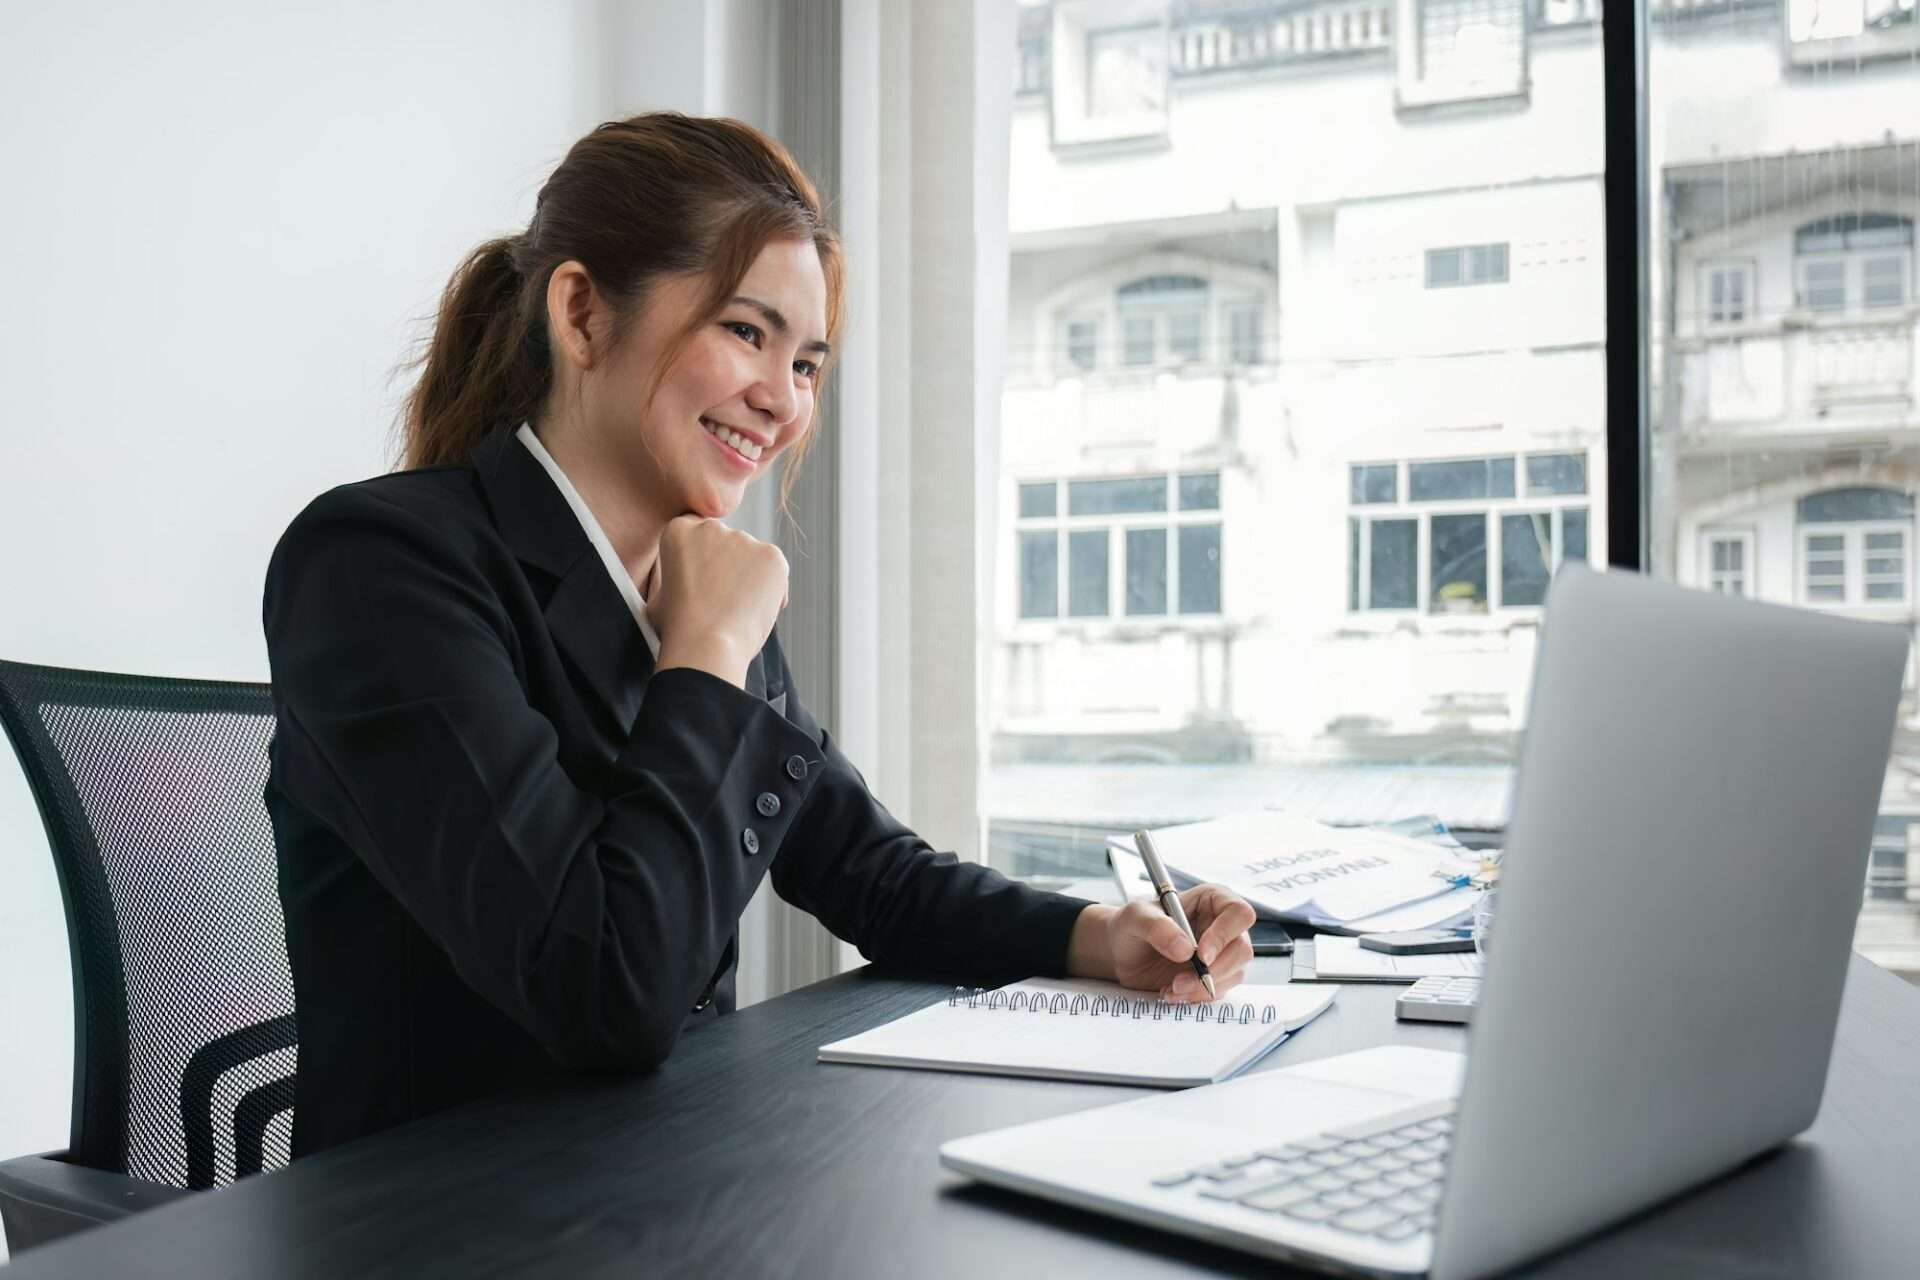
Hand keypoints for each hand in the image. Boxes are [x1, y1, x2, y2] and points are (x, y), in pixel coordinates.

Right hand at [649, 515, 788, 687]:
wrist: (706, 646)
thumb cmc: (678, 630)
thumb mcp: (658, 599)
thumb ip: (671, 581)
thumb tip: (679, 587)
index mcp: (679, 531)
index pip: (698, 535)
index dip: (703, 561)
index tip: (703, 583)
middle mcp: (712, 528)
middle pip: (727, 544)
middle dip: (728, 567)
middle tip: (723, 601)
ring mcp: (744, 539)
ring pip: (752, 557)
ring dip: (750, 578)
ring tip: (738, 611)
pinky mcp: (772, 555)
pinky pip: (775, 570)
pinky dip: (772, 589)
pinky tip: (756, 610)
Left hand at [1066, 885, 1257, 1001]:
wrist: (1121, 953)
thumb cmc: (1131, 926)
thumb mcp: (1135, 917)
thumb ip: (1157, 927)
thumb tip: (1185, 948)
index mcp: (1211, 900)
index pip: (1238, 913)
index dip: (1225, 934)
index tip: (1201, 955)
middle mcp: (1222, 925)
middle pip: (1242, 949)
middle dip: (1213, 970)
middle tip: (1180, 980)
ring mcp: (1221, 953)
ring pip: (1234, 974)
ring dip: (1202, 987)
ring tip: (1171, 988)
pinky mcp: (1213, 976)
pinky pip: (1218, 990)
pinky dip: (1196, 996)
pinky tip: (1172, 992)